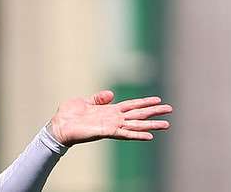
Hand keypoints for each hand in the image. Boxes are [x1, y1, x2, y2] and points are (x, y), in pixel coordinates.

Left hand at [49, 90, 171, 146]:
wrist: (59, 125)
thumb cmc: (69, 114)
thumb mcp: (84, 101)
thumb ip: (99, 98)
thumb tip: (111, 94)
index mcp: (109, 110)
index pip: (131, 105)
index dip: (144, 102)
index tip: (158, 100)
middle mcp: (113, 118)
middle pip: (138, 114)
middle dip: (154, 112)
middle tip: (170, 109)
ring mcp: (112, 126)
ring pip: (136, 124)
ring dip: (151, 125)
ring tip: (167, 124)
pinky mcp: (107, 132)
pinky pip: (125, 133)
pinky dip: (137, 134)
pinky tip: (149, 136)